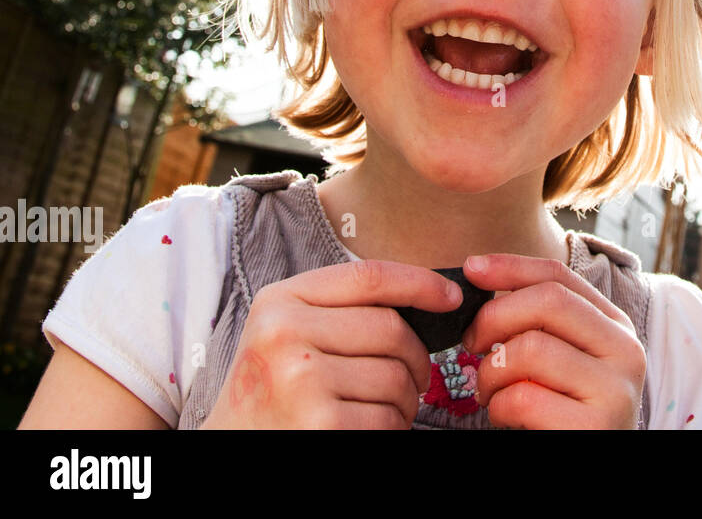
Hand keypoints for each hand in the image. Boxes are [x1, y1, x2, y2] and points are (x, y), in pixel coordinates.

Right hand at [200, 260, 463, 428]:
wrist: (228, 446)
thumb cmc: (270, 390)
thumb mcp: (287, 332)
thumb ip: (340, 309)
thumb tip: (430, 294)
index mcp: (280, 301)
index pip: (369, 277)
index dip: (421, 282)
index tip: (451, 296)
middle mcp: (285, 334)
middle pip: (392, 330)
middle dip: (416, 359)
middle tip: (412, 379)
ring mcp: (301, 379)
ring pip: (397, 378)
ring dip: (405, 400)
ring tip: (379, 409)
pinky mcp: (320, 424)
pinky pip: (387, 418)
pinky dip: (392, 428)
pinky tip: (366, 429)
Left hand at [460, 254, 646, 428]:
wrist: (592, 471)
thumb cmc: (562, 413)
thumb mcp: (560, 361)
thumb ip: (539, 323)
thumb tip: (481, 275)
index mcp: (616, 327)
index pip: (560, 277)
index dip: (511, 266)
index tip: (471, 268)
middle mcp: (626, 351)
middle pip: (546, 301)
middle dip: (494, 316)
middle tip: (470, 344)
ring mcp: (615, 390)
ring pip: (529, 349)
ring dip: (491, 372)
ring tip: (490, 392)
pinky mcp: (594, 427)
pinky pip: (523, 398)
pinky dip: (498, 408)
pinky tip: (506, 419)